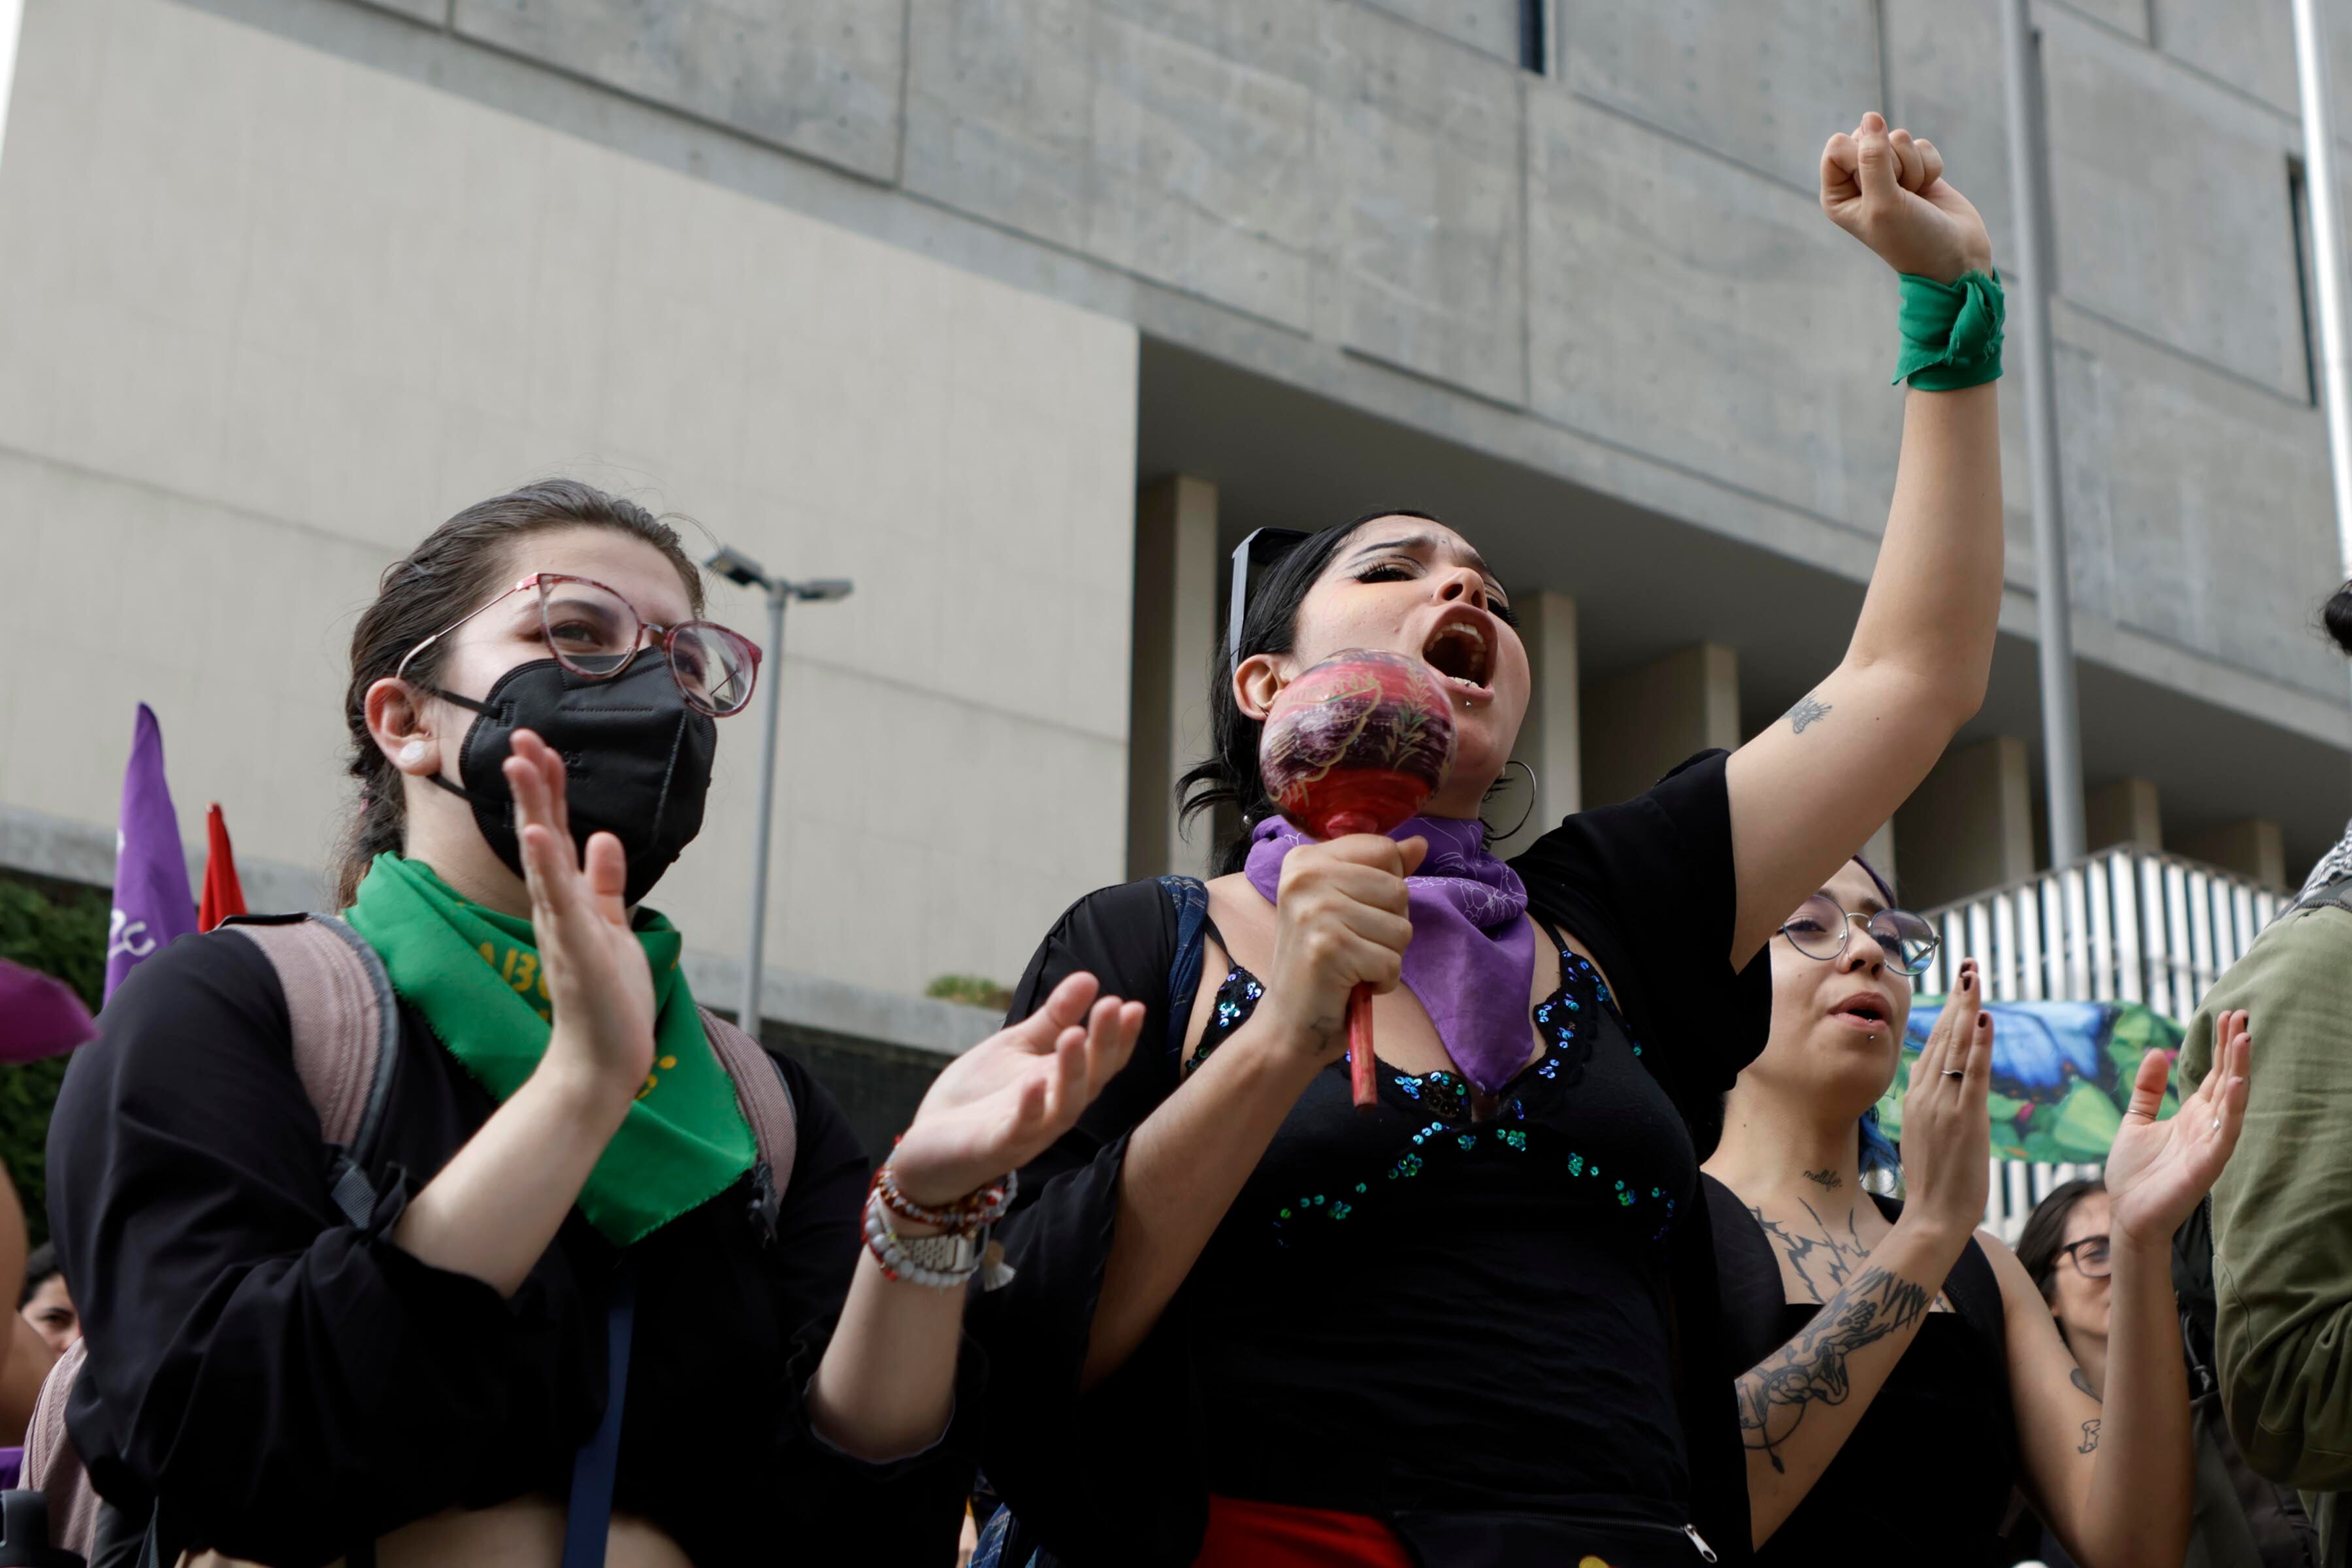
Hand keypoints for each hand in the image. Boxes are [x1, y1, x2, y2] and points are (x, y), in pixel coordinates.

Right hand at [507, 728, 655, 1106]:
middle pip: (540, 832)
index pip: (554, 831)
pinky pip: (560, 900)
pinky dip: (550, 865)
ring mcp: (561, 926)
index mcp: (568, 898)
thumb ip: (605, 884)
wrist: (603, 1063)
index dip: (549, 788)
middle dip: (533, 783)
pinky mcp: (575, 948)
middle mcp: (557, 906)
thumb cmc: (608, 1000)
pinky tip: (541, 832)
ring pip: (542, 857)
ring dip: (531, 808)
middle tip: (520, 734)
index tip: (541, 745)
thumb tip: (605, 837)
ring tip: (521, 763)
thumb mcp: (612, 927)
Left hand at [890, 971, 1143, 1206]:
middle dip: (1104, 1044)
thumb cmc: (979, 1096)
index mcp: (1062, 1084)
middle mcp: (1055, 1109)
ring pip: (1064, 1106)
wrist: (928, 1145)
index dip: (1121, 1036)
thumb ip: (1053, 1017)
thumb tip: (1089, 977)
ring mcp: (1030, 1131)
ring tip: (1074, 1034)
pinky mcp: (997, 1147)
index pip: (1102, 1061)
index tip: (1134, 1005)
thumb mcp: (1017, 1046)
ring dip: (1072, 1071)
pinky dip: (1030, 1108)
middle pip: (1092, 1080)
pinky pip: (1020, 1130)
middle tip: (1113, 1006)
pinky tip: (1033, 1082)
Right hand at [1258, 833, 1426, 1064]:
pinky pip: (1392, 961)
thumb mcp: (1348, 906)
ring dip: (1387, 956)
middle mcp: (1305, 876)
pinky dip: (1382, 981)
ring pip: (1401, 927)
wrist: (1289, 1023)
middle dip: (1390, 925)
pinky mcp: (1328, 947)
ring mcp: (1314, 911)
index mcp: (1306, 859)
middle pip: (1398, 889)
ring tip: (1352, 964)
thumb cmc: (1322, 963)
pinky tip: (1352, 984)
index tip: (1355, 913)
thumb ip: (1381, 871)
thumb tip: (1420, 844)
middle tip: (1352, 945)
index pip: (1384, 850)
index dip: (1387, 888)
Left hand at [1821, 112, 1992, 282]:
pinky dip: (1930, 167)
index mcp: (1837, 195)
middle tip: (1899, 193)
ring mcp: (1888, 174)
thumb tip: (1870, 115)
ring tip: (1914, 196)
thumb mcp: (1884, 202)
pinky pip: (1922, 145)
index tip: (1875, 186)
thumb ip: (1872, 158)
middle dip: (1892, 162)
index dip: (1861, 157)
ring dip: (1912, 167)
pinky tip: (1928, 191)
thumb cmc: (1911, 238)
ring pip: (1898, 138)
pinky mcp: (1916, 168)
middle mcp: (1858, 182)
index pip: (1837, 146)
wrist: (1955, 256)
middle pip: (1868, 136)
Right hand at [1897, 957, 1992, 1243]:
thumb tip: (1945, 1090)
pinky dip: (1980, 1044)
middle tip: (1969, 965)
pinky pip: (1973, 1073)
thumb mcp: (1929, 1136)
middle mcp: (1926, 1094)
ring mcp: (1943, 1104)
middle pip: (1943, 1037)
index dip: (1947, 1013)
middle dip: (1958, 999)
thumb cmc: (1936, 1184)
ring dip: (1968, 1009)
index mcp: (1917, 1097)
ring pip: (1956, 1047)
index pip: (1934, 1045)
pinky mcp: (1964, 1118)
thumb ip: (1936, 1107)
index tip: (1959, 987)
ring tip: (1975, 977)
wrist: (1933, 1215)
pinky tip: (1986, 1019)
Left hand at [2106, 1010, 2251, 1249]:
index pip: (2213, 1074)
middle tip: (2241, 1014)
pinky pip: (2226, 1131)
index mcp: (2191, 1114)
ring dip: (2240, 1070)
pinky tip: (2238, 1083)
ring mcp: (2210, 1143)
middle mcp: (2206, 1125)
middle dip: (2234, 1049)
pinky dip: (2234, 1107)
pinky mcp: (2208, 1162)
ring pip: (2232, 1100)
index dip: (2220, 1046)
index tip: (2227, 1015)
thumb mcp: (2135, 1120)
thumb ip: (2147, 1089)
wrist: (2127, 1213)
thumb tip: (2157, 1051)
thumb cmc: (2134, 1172)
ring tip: (2244, 1038)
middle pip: (2227, 1080)